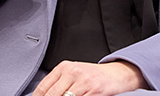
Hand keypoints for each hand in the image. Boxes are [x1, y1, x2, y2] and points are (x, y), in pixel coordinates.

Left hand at [33, 61, 147, 95]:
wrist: (117, 74)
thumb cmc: (94, 76)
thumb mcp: (74, 74)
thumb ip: (59, 84)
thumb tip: (42, 95)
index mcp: (64, 67)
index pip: (43, 88)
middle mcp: (72, 72)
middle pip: (51, 95)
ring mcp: (83, 81)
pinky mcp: (94, 90)